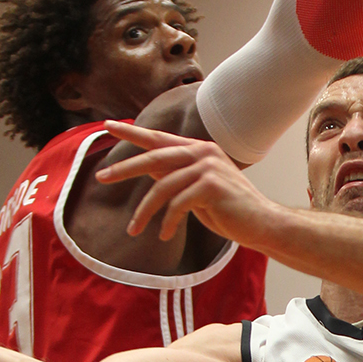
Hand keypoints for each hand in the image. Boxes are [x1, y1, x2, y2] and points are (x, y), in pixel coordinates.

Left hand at [97, 122, 273, 244]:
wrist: (261, 224)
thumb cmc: (228, 210)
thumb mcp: (197, 188)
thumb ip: (176, 175)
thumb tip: (147, 167)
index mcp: (199, 149)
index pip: (159, 139)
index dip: (133, 133)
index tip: (108, 126)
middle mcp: (203, 152)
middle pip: (154, 158)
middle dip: (125, 169)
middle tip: (101, 177)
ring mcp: (208, 167)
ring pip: (162, 187)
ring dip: (144, 211)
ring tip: (133, 229)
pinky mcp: (211, 186)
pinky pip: (178, 204)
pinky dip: (168, 222)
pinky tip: (164, 235)